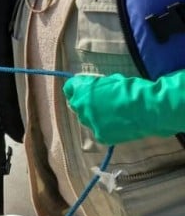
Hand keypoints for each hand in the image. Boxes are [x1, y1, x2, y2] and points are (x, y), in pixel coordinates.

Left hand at [63, 71, 184, 144]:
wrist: (145, 107)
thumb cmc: (131, 89)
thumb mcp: (110, 80)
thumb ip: (97, 85)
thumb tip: (93, 88)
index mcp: (81, 89)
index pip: (69, 89)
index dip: (77, 90)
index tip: (84, 92)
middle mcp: (80, 106)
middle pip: (77, 106)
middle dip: (86, 105)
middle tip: (101, 105)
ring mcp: (89, 122)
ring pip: (87, 120)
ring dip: (95, 118)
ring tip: (113, 116)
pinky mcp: (99, 135)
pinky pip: (99, 132)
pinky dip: (106, 130)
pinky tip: (119, 126)